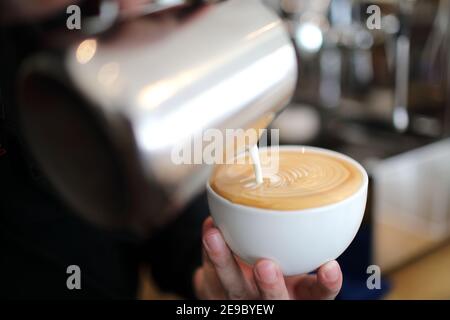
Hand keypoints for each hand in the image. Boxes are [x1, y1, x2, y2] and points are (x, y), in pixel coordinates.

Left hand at [194, 217, 342, 299]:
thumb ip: (308, 247)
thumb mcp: (300, 269)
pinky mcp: (217, 293)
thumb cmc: (280, 275)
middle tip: (265, 266)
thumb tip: (325, 210)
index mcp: (299, 296)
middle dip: (269, 286)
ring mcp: (243, 300)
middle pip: (273, 301)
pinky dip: (209, 251)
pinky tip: (210, 229)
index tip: (330, 267)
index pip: (318, 295)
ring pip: (233, 287)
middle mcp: (273, 301)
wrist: (241, 295)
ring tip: (215, 236)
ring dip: (223, 261)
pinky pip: (210, 274)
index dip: (326, 284)